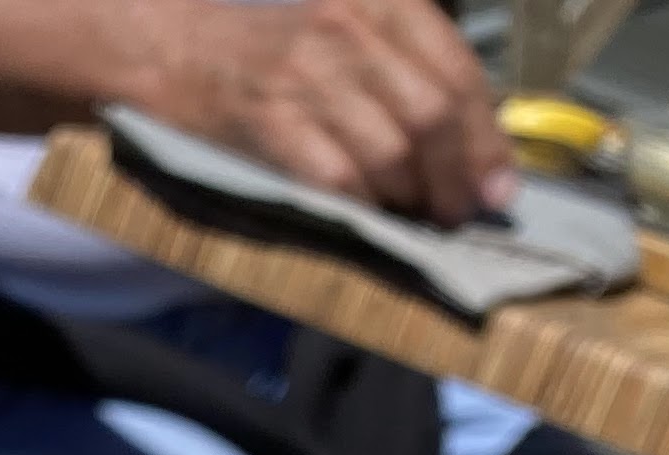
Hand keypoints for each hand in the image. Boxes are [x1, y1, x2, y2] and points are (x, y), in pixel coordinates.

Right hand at [144, 0, 517, 224]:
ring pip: (392, 152)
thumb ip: (403, 72)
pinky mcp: (273, 121)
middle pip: (434, 114)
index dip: (487, 137)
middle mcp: (348, 30)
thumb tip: (470, 145)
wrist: (170, 50)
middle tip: (458, 211)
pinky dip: (363, 208)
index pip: (456, 71)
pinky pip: (340, 179)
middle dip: (456, 176)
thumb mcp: (343, 30)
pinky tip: (368, 217)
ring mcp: (309, 76)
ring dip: (412, 199)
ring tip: (414, 218)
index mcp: (378, 3)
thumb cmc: (266, 51)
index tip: (499, 184)